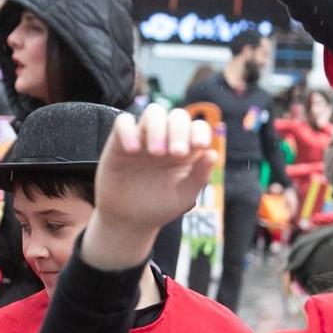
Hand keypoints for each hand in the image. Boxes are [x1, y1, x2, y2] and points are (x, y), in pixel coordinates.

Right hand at [82, 105, 218, 268]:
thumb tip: (213, 153)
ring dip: (157, 127)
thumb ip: (199, 175)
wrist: (129, 220)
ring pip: (153, 112)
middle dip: (179, 131)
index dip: (200, 131)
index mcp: (186, 148)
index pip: (197, 127)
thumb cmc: (160, 206)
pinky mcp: (120, 142)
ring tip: (156, 153)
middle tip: (176, 154)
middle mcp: (166, 138)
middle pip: (177, 116)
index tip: (200, 146)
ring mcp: (143, 137)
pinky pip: (123, 123)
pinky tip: (132, 150)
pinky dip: (129, 131)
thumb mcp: (184, 195)